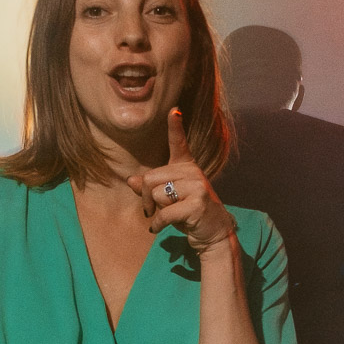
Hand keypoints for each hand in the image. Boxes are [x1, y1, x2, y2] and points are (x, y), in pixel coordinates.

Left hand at [126, 109, 236, 253]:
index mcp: (186, 167)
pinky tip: (158, 228)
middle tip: (150, 210)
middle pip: (150, 178)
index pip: (178, 143)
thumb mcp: (167, 199)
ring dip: (155, 211)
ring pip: (157, 194)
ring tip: (167, 216)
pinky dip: (157, 224)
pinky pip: (164, 212)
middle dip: (145, 197)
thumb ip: (150, 188)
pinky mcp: (197, 203)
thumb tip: (131, 180)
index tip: (174, 110)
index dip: (175, 126)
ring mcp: (197, 186)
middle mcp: (192, 172)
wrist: (213, 233)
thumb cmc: (188, 214)